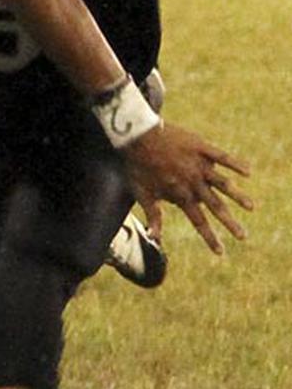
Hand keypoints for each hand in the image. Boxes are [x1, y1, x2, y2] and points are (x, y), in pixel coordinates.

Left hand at [123, 122, 253, 254]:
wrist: (135, 136)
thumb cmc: (137, 166)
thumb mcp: (142, 193)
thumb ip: (153, 216)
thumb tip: (154, 239)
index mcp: (179, 195)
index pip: (199, 222)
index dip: (210, 237)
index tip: (221, 252)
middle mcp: (192, 182)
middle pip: (215, 206)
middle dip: (230, 223)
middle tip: (243, 236)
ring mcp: (199, 164)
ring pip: (223, 183)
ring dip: (238, 196)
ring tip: (251, 208)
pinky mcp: (201, 147)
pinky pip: (223, 156)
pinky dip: (236, 164)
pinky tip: (249, 172)